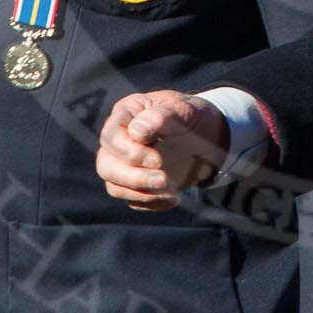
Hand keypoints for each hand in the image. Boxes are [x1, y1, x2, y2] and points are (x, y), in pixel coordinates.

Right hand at [97, 90, 227, 209]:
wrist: (207, 136)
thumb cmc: (191, 116)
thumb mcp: (182, 110)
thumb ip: (160, 117)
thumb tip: (136, 131)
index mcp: (125, 114)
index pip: (111, 137)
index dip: (130, 153)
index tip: (158, 161)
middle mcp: (118, 140)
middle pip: (106, 166)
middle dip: (134, 178)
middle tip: (164, 180)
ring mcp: (123, 164)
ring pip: (115, 186)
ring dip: (143, 193)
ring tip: (173, 192)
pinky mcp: (136, 184)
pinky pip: (134, 200)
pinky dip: (153, 202)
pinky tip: (174, 197)